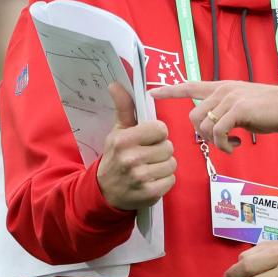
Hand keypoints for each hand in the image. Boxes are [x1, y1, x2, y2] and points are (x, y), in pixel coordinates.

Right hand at [97, 82, 176, 209]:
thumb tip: (115, 83)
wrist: (105, 191)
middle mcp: (131, 158)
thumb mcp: (118, 131)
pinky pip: (171, 180)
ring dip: (163, 166)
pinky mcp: (150, 193)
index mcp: (124, 140)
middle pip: (168, 147)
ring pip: (172, 163)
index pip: (161, 129)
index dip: (157, 134)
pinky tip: (151, 180)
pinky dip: (164, 181)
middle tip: (146, 156)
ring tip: (149, 168)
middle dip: (161, 150)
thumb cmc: (116, 156)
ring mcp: (140, 177)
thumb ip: (124, 107)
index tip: (146, 140)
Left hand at [150, 80, 277, 153]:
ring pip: (204, 126)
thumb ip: (228, 111)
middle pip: (194, 115)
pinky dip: (224, 145)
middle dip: (202, 134)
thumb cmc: (273, 109)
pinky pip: (218, 132)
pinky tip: (236, 145)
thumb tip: (218, 126)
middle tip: (222, 141)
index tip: (152, 92)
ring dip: (215, 142)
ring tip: (232, 144)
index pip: (190, 85)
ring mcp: (230, 99)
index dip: (170, 90)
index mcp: (223, 87)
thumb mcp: (245, 106)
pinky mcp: (238, 110)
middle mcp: (223, 90)